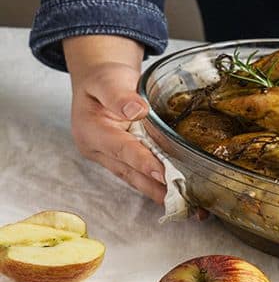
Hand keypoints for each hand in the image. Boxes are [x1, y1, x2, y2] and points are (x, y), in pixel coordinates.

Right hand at [63, 36, 165, 203]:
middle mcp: (99, 150)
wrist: (102, 80)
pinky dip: (158, 183)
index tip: (161, 172)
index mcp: (91, 130)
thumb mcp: (107, 79)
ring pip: (136, 178)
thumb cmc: (104, 78)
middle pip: (129, 171)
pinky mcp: (124, 160)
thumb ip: (119, 95)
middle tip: (179, 197)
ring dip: (159, 191)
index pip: (121, 148)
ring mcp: (111, 157)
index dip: (141, 161)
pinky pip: (141, 174)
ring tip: (184, 203)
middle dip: (154, 186)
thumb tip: (137, 110)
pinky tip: (178, 193)